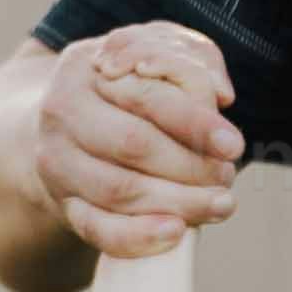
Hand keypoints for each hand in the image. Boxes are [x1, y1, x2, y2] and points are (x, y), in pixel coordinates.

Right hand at [33, 22, 242, 260]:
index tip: (233, 145)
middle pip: (132, 145)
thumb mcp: (153, 54)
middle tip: (227, 177)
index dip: (195, 122)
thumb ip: (191, 61)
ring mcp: (58, 163)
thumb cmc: (123, 87)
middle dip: (191, 166)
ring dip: (177, 203)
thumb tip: (218, 95)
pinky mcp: (64, 204)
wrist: (65, 125)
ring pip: (118, 191)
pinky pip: (96, 229)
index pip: (145, 96)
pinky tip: (176, 234)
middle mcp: (62, 113)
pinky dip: (138, 237)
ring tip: (219, 205)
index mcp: (86, 68)